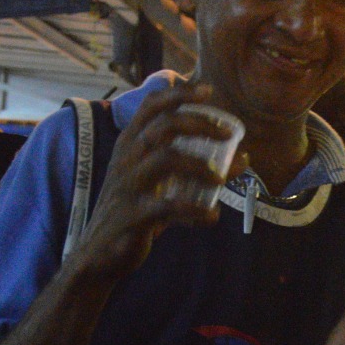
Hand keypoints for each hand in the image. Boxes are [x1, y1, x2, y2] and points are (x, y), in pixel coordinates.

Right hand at [78, 84, 246, 278]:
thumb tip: (243, 157)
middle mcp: (127, 159)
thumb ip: (194, 167)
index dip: (179, 94)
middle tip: (228, 134)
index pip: (150, 106)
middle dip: (199, 123)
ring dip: (199, 165)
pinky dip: (195, 210)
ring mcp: (128, 186)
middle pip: (163, 126)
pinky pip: (166, 206)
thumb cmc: (136, 211)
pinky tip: (212, 216)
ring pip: (165, 159)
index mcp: (130, 145)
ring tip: (221, 178)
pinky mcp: (133, 216)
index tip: (208, 90)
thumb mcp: (161, 182)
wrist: (100, 253)